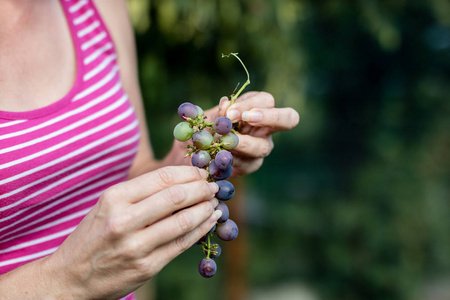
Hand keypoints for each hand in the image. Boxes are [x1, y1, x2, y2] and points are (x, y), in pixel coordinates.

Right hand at [44, 166, 219, 298]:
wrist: (70, 278)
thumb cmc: (93, 236)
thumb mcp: (108, 206)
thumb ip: (141, 193)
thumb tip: (183, 180)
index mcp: (114, 198)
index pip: (162, 177)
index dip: (189, 173)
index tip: (202, 173)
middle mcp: (123, 220)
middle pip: (176, 197)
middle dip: (201, 189)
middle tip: (213, 186)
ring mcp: (135, 246)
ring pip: (183, 221)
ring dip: (205, 209)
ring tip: (214, 203)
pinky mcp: (146, 267)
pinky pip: (181, 244)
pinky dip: (200, 230)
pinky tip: (209, 221)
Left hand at [210, 91, 298, 174]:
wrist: (202, 147)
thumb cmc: (213, 124)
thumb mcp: (215, 113)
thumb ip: (222, 110)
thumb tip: (226, 103)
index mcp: (260, 107)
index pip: (267, 100)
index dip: (250, 104)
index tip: (229, 112)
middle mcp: (267, 127)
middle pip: (289, 119)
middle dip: (269, 117)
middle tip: (247, 118)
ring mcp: (262, 146)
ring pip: (262, 147)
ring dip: (242, 143)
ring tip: (224, 140)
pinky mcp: (252, 164)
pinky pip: (248, 164)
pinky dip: (232, 159)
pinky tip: (220, 155)